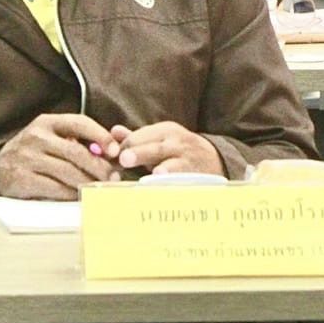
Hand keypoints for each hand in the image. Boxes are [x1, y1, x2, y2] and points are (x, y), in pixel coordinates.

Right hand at [0, 113, 120, 199]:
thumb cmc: (33, 152)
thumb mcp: (50, 137)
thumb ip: (76, 140)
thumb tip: (110, 154)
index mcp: (47, 122)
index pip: (80, 123)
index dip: (101, 136)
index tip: (116, 151)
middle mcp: (36, 137)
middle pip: (77, 152)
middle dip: (100, 167)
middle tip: (114, 178)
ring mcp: (28, 158)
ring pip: (69, 173)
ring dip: (89, 183)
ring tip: (102, 189)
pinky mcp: (22, 179)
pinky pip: (55, 189)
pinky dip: (72, 194)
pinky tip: (81, 197)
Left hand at [107, 122, 224, 177]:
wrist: (214, 158)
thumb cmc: (177, 150)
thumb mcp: (160, 139)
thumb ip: (136, 137)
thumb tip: (113, 132)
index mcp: (165, 131)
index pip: (139, 138)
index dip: (121, 150)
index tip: (109, 161)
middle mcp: (177, 143)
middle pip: (155, 148)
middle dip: (140, 153)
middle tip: (124, 159)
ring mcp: (188, 161)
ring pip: (174, 165)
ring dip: (164, 170)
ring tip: (155, 174)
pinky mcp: (196, 177)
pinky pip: (186, 182)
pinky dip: (177, 187)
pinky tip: (169, 191)